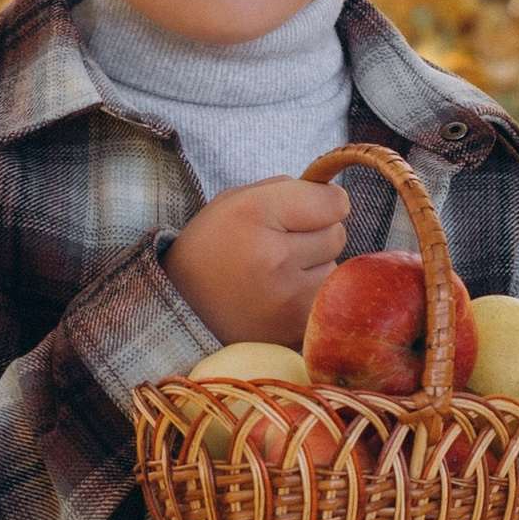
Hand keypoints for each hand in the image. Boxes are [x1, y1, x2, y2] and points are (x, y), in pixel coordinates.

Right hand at [167, 175, 349, 348]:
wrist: (181, 310)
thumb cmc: (212, 247)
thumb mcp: (234, 202)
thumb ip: (286, 189)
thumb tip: (335, 197)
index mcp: (256, 214)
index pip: (335, 202)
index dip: (323, 202)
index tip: (306, 211)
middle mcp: (275, 256)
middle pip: (337, 235)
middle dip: (317, 236)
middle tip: (280, 246)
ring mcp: (288, 298)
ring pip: (335, 270)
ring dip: (315, 269)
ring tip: (277, 276)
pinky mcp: (295, 330)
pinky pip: (325, 301)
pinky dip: (309, 298)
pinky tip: (280, 299)